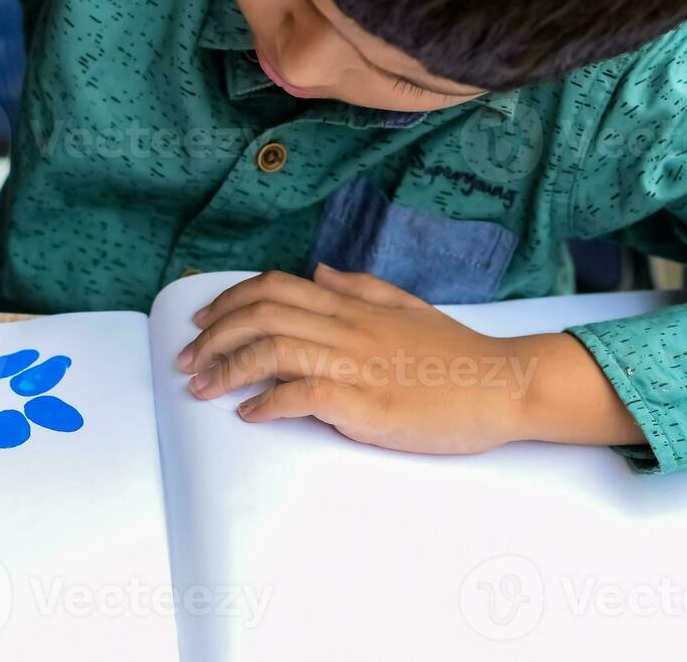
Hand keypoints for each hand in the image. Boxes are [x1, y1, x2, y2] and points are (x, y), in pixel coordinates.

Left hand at [176, 266, 547, 453]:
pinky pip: (301, 395)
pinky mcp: (364, 403)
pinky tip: (249, 415)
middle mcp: (347, 327)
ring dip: (225, 369)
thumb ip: (360, 287)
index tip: (202, 324)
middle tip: (185, 361)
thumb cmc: (454, 353)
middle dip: (212, 336)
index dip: (229, 301)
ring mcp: (354, 363)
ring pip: (272, 349)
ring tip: (200, 389)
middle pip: (261, 314)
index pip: (275, 287)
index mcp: (353, 304)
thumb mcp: (406, 306)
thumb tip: (320, 271)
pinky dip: (266, 404)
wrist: (501, 386)